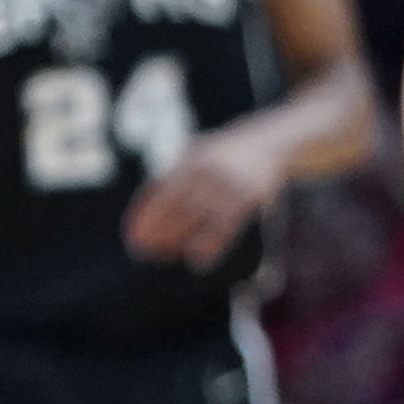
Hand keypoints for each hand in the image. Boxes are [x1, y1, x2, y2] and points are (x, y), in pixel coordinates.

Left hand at [124, 124, 288, 268]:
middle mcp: (207, 170)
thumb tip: (147, 209)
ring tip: (163, 256)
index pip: (159, 191)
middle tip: (141, 250)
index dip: (143, 214)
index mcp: (190, 160)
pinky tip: (198, 260)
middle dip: (156, 231)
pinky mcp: (249, 198)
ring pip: (197, 219)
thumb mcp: (197, 155)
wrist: (272, 142)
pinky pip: (226, 227)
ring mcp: (228, 184)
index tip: (131, 235)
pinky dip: (210, 245)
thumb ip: (174, 177)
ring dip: (178, 240)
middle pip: (175, 207)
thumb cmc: (225, 154)